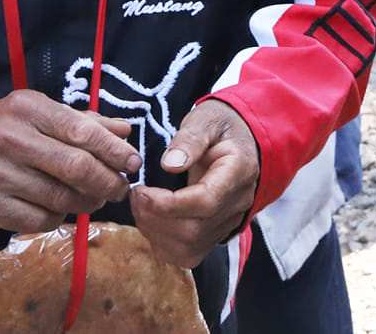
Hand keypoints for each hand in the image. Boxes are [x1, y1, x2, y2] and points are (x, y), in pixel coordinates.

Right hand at [0, 90, 139, 233]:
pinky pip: (39, 221)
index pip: (82, 132)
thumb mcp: (42, 113)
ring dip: (88, 202)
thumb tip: (124, 131)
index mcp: (27, 109)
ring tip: (96, 198)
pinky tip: (61, 209)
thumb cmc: (10, 130)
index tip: (133, 162)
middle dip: (108, 181)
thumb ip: (84, 122)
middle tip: (121, 187)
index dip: (113, 150)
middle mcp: (9, 140)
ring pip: (61, 198)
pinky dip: (59, 218)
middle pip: (75, 167)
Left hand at [129, 99, 258, 268]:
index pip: (205, 201)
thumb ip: (190, 139)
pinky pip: (188, 255)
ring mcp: (229, 223)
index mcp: (239, 171)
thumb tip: (169, 165)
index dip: (168, 204)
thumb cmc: (221, 127)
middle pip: (193, 230)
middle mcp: (238, 203)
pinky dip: (162, 244)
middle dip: (154, 218)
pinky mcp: (216, 235)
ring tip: (140, 207)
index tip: (142, 190)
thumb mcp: (206, 119)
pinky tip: (152, 221)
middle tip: (135, 196)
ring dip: (154, 232)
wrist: (240, 142)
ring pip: (189, 248)